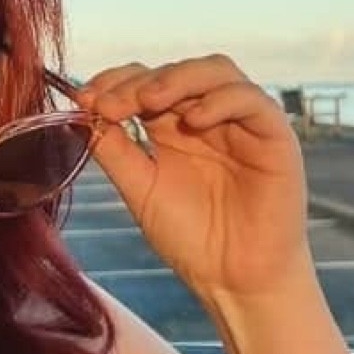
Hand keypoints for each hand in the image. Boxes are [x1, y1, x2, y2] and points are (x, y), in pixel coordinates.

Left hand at [73, 54, 310, 300]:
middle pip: (175, 72)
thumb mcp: (141, 190)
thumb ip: (114, 151)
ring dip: (177, 78)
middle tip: (109, 103)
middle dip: (137, 82)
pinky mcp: (274, 135)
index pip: (145, 83)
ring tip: (147, 101)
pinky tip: (193, 120)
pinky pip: (251, 100)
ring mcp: (242, 122)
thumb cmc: (192, 240)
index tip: (85, 98)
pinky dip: (220, 101)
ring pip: (215, 72)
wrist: (235, 281)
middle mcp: (208, 117)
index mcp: (174, 127)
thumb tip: (78, 115)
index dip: (116, 82)